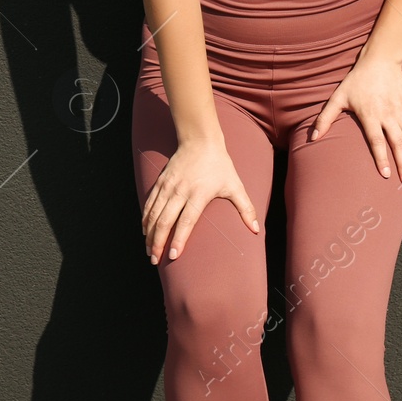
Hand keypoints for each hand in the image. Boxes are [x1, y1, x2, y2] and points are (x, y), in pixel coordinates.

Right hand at [142, 137, 260, 262]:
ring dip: (149, 234)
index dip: (178, 239)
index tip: (173, 256)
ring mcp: (168, 186)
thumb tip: (256, 230)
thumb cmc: (220, 165)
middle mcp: (180, 191)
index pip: (186, 221)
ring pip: (153, 214)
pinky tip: (145, 231)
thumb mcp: (235, 185)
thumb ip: (246, 208)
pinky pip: (149, 203)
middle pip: (164, 221)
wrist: (200, 140)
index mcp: (198, 194)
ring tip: (148, 251)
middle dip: (158, 242)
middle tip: (154, 260)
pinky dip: (145, 219)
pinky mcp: (160, 182)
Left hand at [307, 55, 401, 183]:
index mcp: (370, 114)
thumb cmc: (357, 80)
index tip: (385, 175)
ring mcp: (401, 110)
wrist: (380, 61)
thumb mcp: (338, 97)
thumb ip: (325, 118)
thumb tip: (313, 137)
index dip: (382, 159)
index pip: (377, 141)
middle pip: (398, 143)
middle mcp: (388, 114)